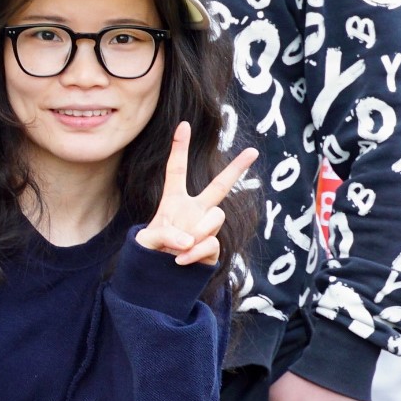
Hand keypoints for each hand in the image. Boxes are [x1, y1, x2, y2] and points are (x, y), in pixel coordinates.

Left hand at [134, 122, 256, 268]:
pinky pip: (211, 243)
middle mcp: (195, 209)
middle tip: (253, 150)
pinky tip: (181, 260)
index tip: (183, 124)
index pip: (177, 169)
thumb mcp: (147, 240)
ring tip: (180, 246)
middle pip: (220, 186)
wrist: (160, 275)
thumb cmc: (150, 250)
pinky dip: (195, 253)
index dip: (179, 147)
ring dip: (198, 231)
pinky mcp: (214, 246)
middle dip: (237, 168)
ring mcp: (207, 227)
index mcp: (174, 199)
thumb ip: (165, 236)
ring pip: (215, 218)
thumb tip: (190, 240)